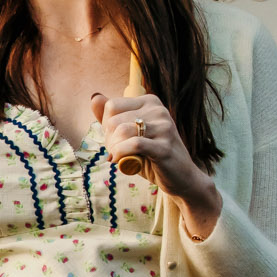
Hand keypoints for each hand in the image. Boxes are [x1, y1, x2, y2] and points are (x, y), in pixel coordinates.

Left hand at [91, 89, 220, 237]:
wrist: (182, 179)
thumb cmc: (152, 156)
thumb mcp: (130, 135)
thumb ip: (111, 117)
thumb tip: (94, 97)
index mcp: (150, 102)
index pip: (112, 106)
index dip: (107, 126)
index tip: (115, 141)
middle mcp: (159, 110)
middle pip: (114, 120)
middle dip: (109, 141)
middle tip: (118, 153)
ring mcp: (164, 127)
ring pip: (121, 132)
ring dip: (114, 150)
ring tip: (121, 158)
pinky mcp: (164, 147)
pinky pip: (133, 145)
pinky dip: (121, 154)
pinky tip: (121, 162)